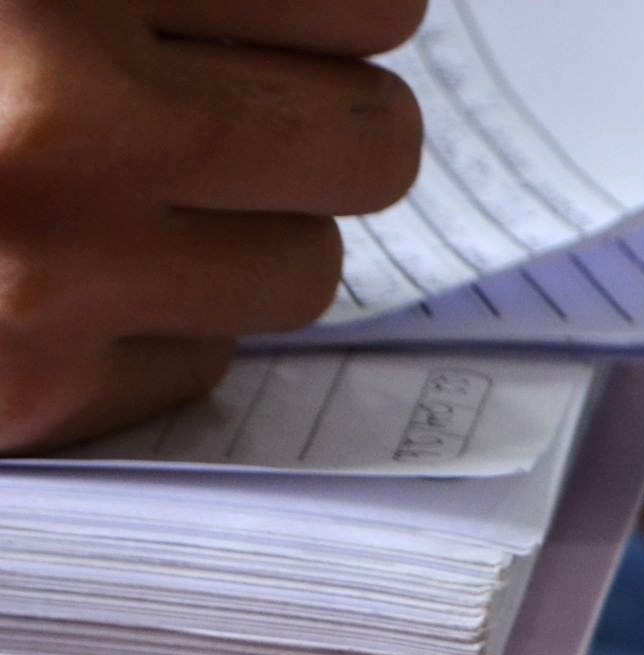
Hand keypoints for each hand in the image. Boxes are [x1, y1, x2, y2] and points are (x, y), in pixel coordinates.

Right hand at [0, 0, 424, 451]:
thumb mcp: (37, 3)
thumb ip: (169, 8)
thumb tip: (348, 25)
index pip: (372, 5)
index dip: (340, 15)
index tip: (289, 25)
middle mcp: (64, 122)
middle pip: (374, 142)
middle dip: (320, 122)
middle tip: (217, 100)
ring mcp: (49, 271)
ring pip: (308, 266)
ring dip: (248, 232)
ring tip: (114, 183)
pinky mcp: (34, 392)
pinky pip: (203, 360)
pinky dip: (152, 318)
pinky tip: (46, 260)